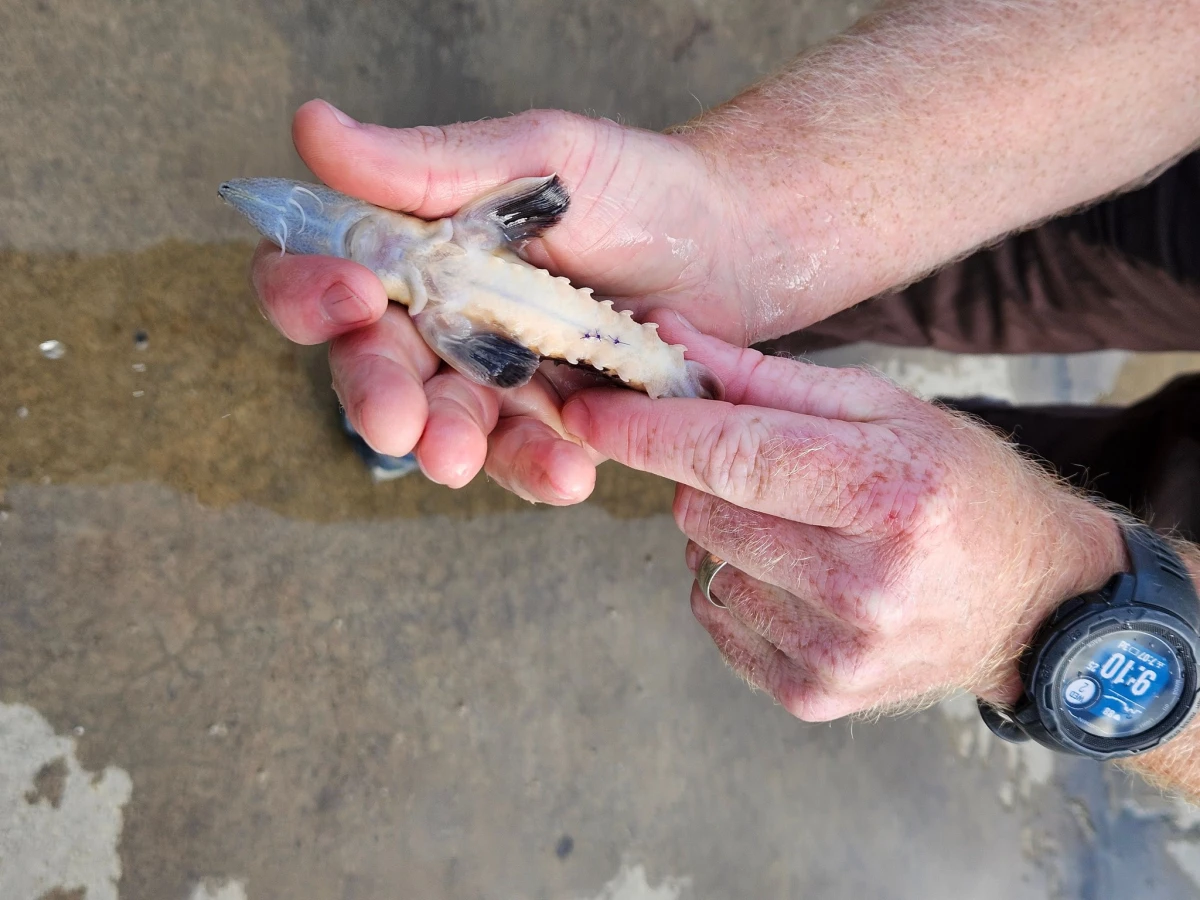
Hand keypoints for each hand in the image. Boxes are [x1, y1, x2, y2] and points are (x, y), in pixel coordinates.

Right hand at [250, 100, 757, 502]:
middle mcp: (440, 320)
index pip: (320, 272)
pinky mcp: (550, 424)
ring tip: (464, 456)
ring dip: (450, 444)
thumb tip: (312, 128)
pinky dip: (539, 468)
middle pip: (372, 368)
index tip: (350, 294)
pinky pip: (527, 458)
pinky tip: (568, 471)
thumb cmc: (637, 187)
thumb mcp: (538, 157)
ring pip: (444, 426)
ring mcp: (494, 379)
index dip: (308, 291)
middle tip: (397, 420)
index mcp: (416, 248)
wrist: (734, 244)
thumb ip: (426, 164)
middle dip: (378, 397)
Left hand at [560, 313, 1128, 717]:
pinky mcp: (815, 693)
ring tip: (800, 527)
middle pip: (701, 511)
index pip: (733, 455)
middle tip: (764, 469)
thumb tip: (668, 340)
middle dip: (703, 477)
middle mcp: (865, 584)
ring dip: (725, 534)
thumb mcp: (883, 408)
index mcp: (890, 493)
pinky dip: (736, 583)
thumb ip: (766, 380)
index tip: (582, 406)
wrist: (1031, 604)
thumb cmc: (958, 487)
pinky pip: (717, 616)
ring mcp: (838, 651)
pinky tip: (798, 575)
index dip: (645, 430)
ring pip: (703, 565)